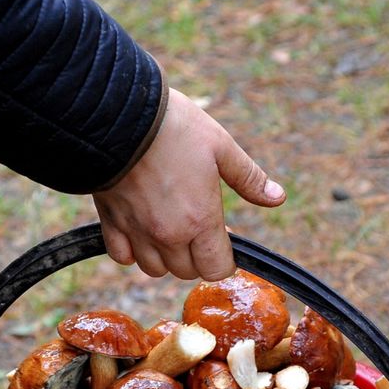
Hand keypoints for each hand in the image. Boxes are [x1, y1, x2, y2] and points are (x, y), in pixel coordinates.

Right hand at [91, 88, 284, 280]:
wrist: (118, 117)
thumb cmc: (174, 128)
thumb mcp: (221, 147)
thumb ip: (249, 179)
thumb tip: (277, 198)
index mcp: (200, 220)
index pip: (216, 269)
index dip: (223, 260)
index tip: (221, 242)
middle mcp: (168, 235)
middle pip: (186, 271)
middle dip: (195, 257)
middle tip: (196, 229)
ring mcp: (138, 232)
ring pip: (154, 269)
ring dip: (165, 258)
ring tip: (168, 231)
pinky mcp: (111, 224)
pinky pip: (123, 257)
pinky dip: (132, 252)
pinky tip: (140, 231)